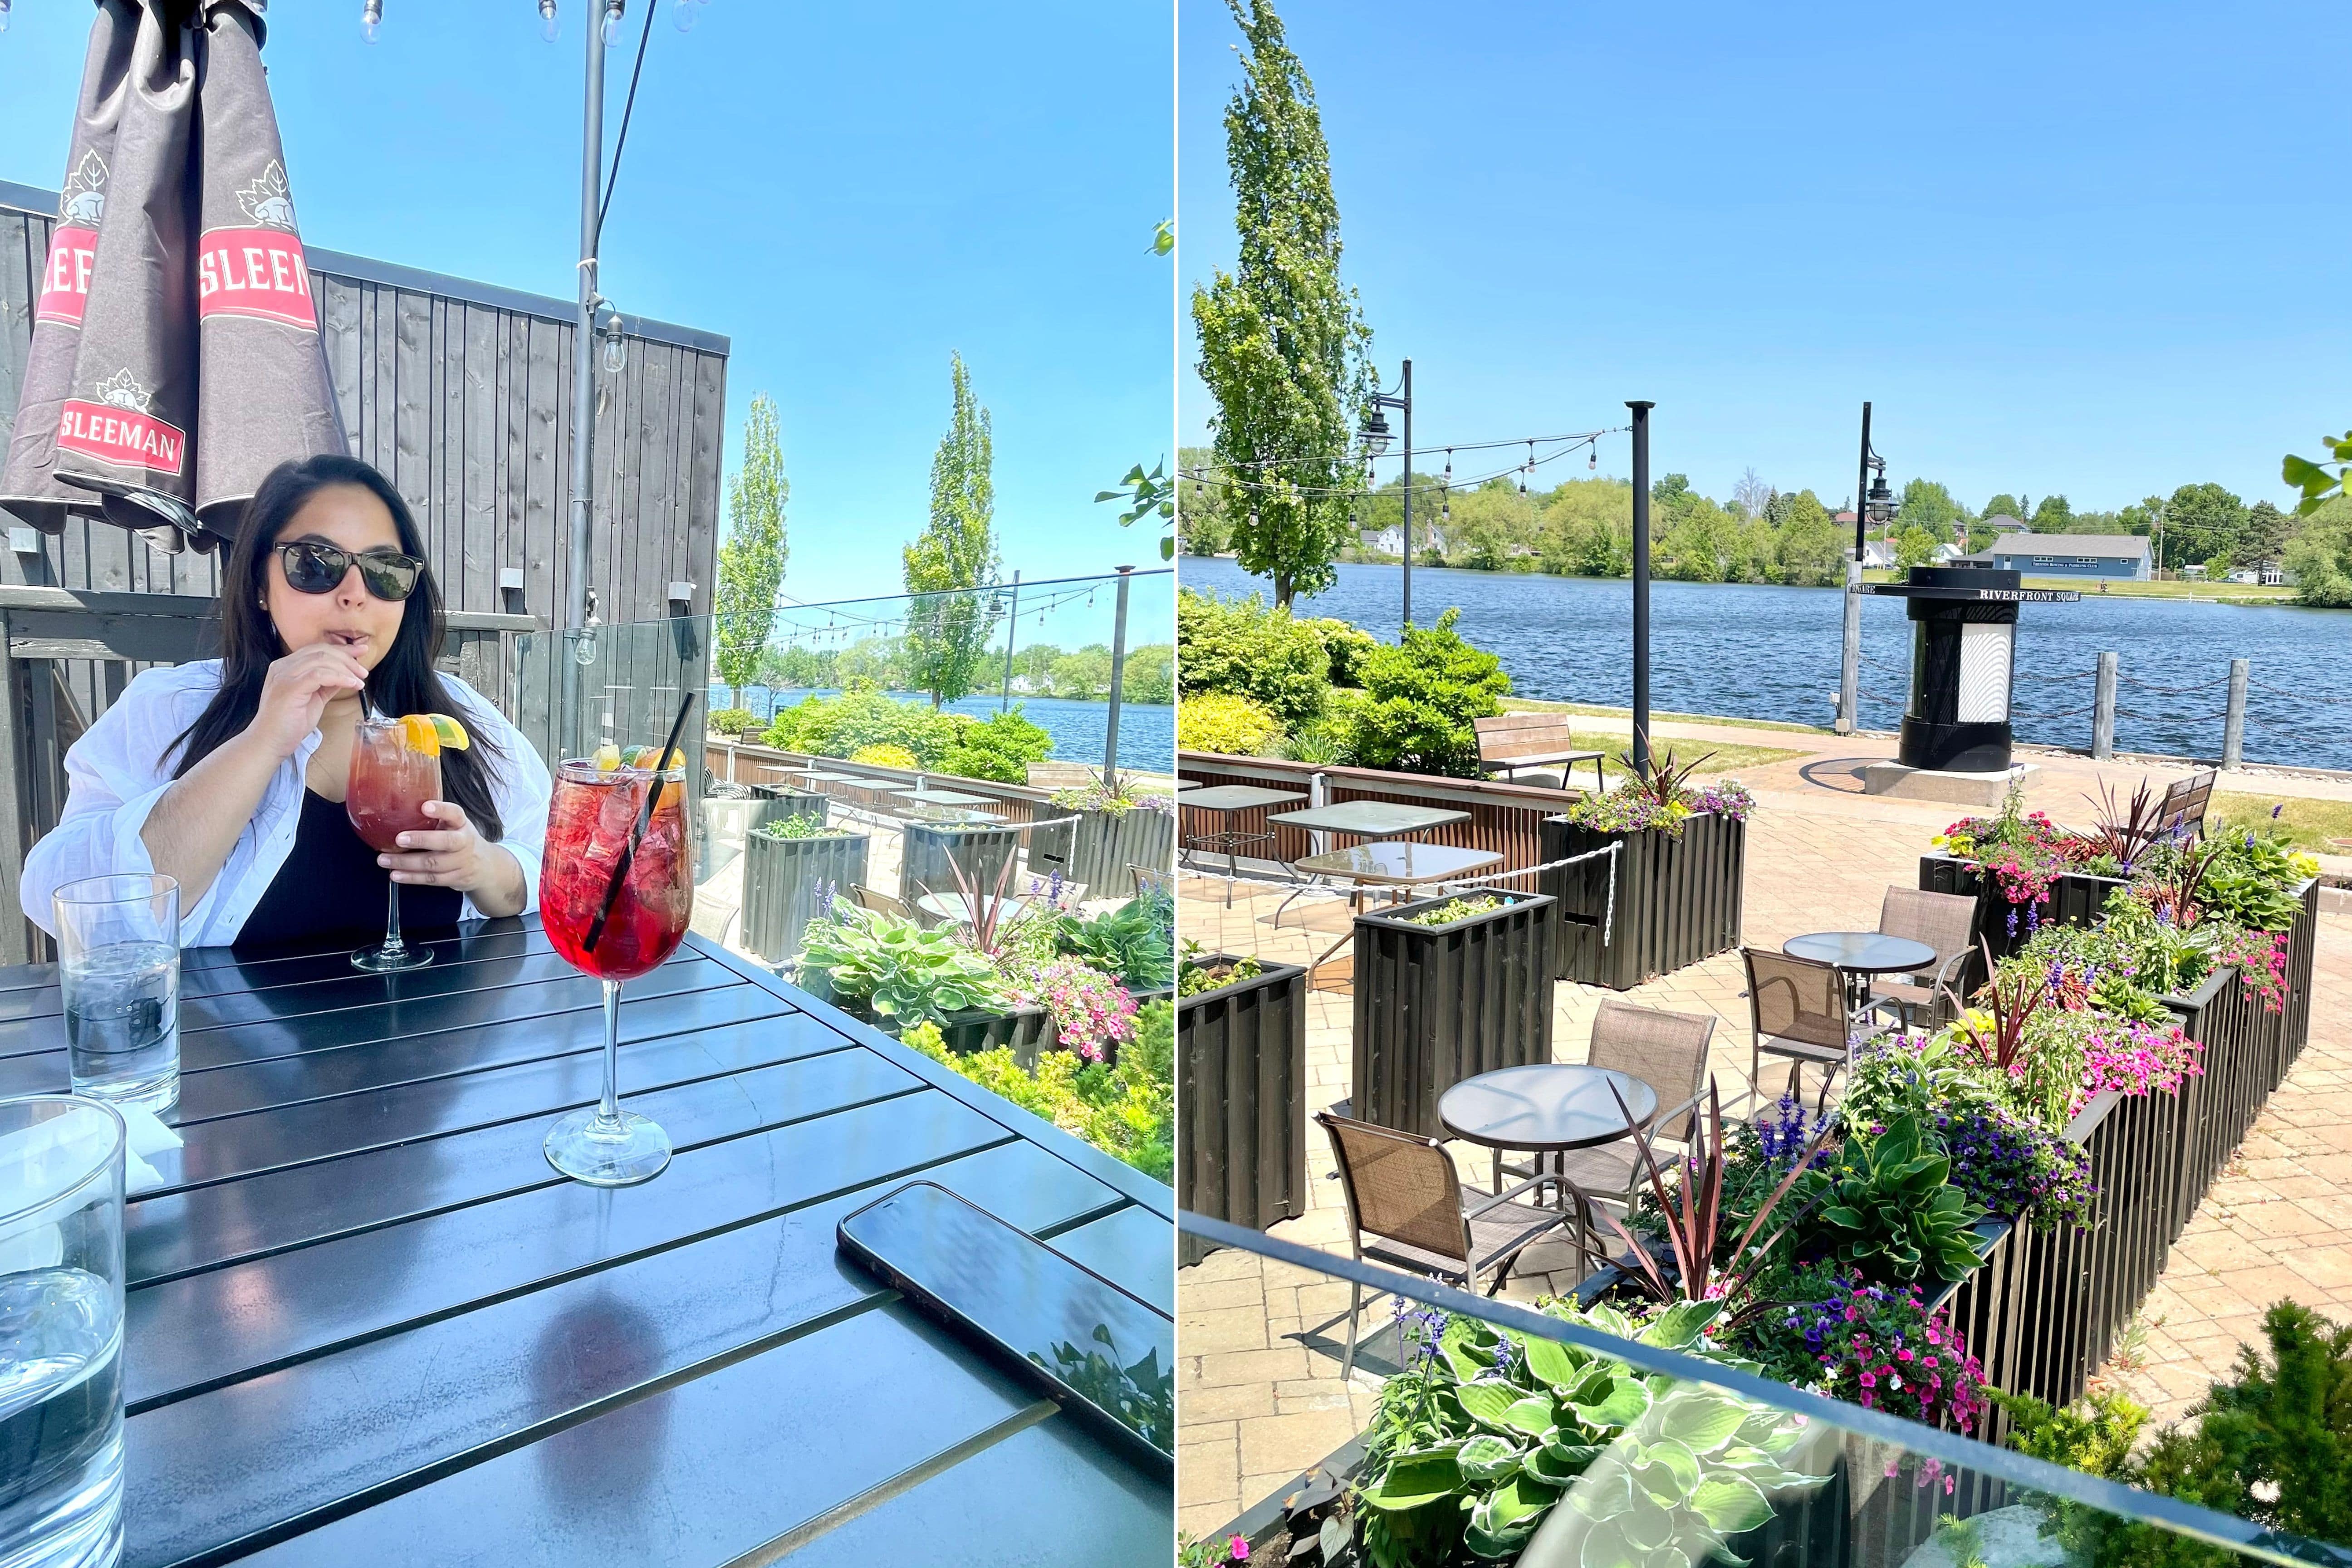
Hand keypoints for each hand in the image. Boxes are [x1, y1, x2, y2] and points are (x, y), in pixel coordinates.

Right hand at [250, 643, 369, 757]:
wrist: (269, 742)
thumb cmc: (290, 724)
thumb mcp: (314, 699)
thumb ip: (326, 685)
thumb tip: (345, 675)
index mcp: (287, 667)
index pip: (317, 649)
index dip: (342, 649)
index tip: (361, 651)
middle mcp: (283, 667)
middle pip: (321, 651)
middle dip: (347, 658)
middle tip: (363, 672)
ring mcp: (284, 676)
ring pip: (321, 660)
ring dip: (346, 669)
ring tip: (359, 681)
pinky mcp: (289, 688)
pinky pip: (319, 675)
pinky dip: (339, 677)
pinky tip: (352, 685)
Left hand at [379, 800, 511, 896]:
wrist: (485, 867)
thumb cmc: (460, 839)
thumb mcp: (454, 824)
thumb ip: (435, 818)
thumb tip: (398, 807)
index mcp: (462, 824)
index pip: (455, 813)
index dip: (441, 810)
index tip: (425, 806)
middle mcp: (464, 842)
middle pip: (446, 842)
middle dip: (421, 840)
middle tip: (399, 839)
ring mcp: (461, 862)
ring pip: (434, 863)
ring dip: (406, 863)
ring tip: (384, 860)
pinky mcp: (455, 879)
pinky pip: (431, 879)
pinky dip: (411, 878)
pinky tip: (395, 874)